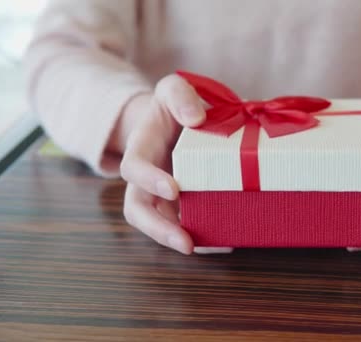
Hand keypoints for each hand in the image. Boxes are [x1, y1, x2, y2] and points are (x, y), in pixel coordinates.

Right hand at [118, 74, 232, 254]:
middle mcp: (146, 178)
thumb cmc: (176, 105)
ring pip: (161, 225)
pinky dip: (203, 235)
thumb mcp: (174, 88)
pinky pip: (186, 225)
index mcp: (142, 148)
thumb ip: (180, 95)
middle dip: (158, 229)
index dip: (149, 180)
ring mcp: (162, 195)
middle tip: (185, 242)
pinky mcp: (183, 205)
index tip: (174, 188)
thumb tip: (196, 118)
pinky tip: (227, 240)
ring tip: (212, 246)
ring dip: (182, 239)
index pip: (134, 168)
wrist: (181, 121)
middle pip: (138, 210)